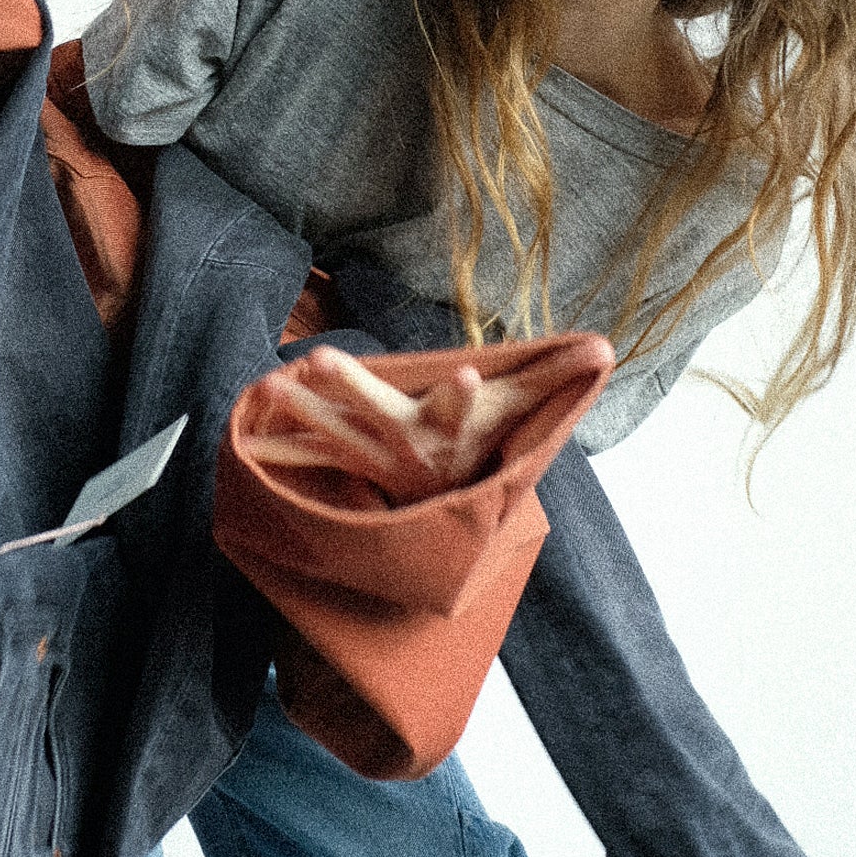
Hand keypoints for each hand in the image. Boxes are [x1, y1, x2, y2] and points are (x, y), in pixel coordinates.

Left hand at [244, 346, 534, 504]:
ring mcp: (370, 456)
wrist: (448, 510)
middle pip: (376, 414)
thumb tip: (608, 346)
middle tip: (320, 359)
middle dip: (350, 387)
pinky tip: (247, 431)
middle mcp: (404, 444)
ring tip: (266, 385)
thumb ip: (558, 376)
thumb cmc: (484, 447)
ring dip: (297, 410)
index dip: (467, 394)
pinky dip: (278, 445)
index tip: (471, 375)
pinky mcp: (346, 461)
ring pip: (329, 431)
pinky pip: (306, 454)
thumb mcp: (522, 411)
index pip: (463, 406)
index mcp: (448, 426)